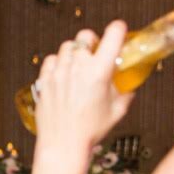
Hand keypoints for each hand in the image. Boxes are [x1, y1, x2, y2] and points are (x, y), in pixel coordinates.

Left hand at [32, 20, 133, 154]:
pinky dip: (58, 63)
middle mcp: (78, 67)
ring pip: (67, 46)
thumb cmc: (90, 130)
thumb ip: (125, 94)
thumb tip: (129, 88)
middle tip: (95, 53)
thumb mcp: (116, 112)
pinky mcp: (45, 78)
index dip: (118, 29)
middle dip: (93, 41)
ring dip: (75, 53)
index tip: (119, 31)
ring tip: (78, 67)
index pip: (112, 36)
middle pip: (85, 36)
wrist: (62, 144)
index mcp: (99, 72)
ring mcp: (59, 71)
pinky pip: (51, 59)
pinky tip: (63, 74)